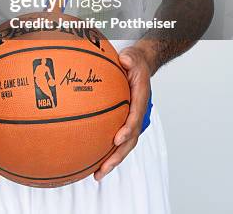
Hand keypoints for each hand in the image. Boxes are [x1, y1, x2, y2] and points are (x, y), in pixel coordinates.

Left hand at [94, 45, 151, 180]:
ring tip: (96, 175)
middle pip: (130, 140)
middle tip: (103, 169)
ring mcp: (130, 120)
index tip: (117, 139)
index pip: (135, 117)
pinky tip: (91, 159)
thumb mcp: (134, 56)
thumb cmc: (135, 61)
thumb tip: (125, 59)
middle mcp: (136, 113)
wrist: (141, 65)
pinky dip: (106, 151)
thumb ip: (131, 58)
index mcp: (140, 99)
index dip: (128, 129)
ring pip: (123, 145)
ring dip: (112, 161)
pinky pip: (115, 139)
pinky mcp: (122, 121)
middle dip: (117, 156)